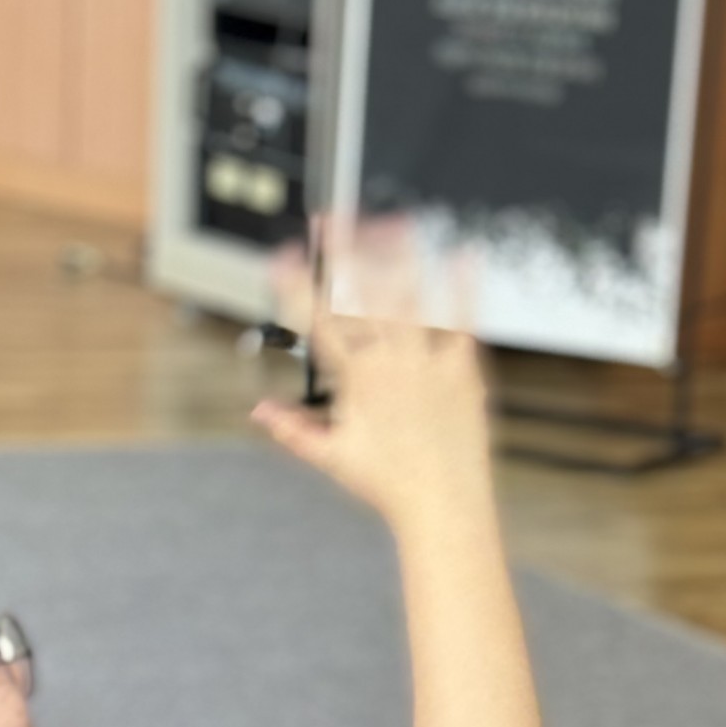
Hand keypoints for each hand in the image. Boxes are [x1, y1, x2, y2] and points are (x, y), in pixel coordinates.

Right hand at [251, 219, 491, 532]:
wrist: (445, 507)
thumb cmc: (392, 487)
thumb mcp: (334, 457)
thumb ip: (294, 429)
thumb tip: (261, 413)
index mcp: (357, 378)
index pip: (318, 320)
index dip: (297, 285)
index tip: (284, 258)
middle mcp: (392, 362)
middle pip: (362, 294)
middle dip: (344, 252)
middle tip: (332, 219)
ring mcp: (430, 363)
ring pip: (411, 297)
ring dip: (400, 255)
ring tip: (393, 220)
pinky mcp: (464, 371)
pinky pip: (463, 321)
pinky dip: (463, 288)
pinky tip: (462, 257)